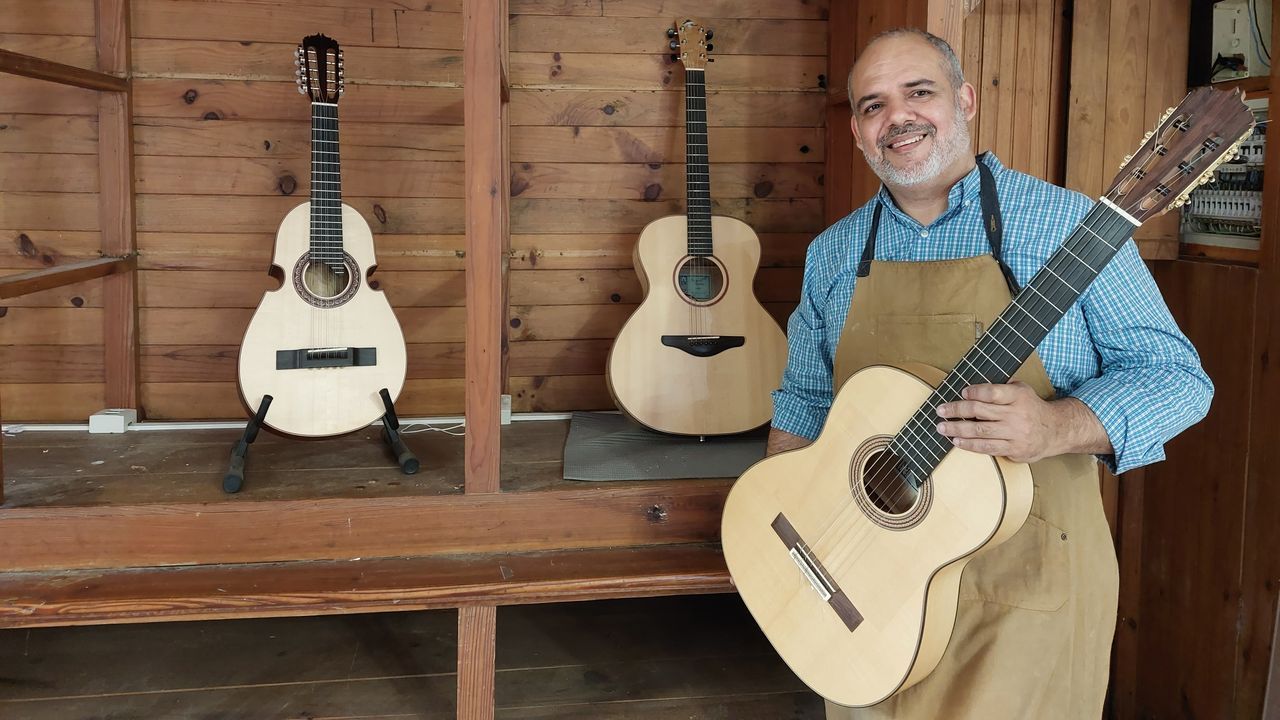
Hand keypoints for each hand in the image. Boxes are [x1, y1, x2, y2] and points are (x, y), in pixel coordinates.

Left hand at [934, 381, 1067, 462]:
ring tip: (942, 427)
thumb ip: (1001, 388)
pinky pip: (987, 448)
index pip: (992, 392)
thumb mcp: (1022, 390)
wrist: (1055, 430)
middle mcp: (1017, 415)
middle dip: (957, 410)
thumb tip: (971, 388)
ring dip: (957, 429)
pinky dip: (969, 445)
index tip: (962, 392)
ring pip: (981, 431)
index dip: (975, 392)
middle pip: (981, 412)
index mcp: (1018, 396)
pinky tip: (957, 441)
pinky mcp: (1013, 449)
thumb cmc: (1031, 407)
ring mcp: (1015, 434)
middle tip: (941, 410)